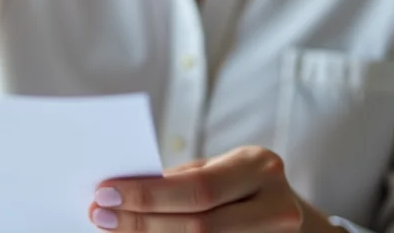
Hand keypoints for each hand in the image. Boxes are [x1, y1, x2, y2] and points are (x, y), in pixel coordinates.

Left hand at [89, 147, 340, 231]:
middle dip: (142, 222)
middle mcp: (276, 204)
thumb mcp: (219, 171)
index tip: (104, 192)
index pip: (197, 188)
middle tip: (100, 215)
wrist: (293, 219)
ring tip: (116, 229)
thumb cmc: (241, 187)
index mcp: (259, 166)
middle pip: (199, 225)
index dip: (148, 195)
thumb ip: (181, 180)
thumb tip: (122, 190)